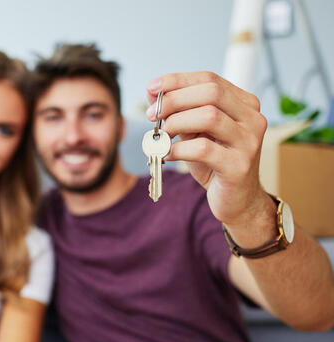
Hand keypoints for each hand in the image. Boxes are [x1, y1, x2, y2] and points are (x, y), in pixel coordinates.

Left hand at [146, 72, 270, 227]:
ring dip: (176, 123)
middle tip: (152, 115)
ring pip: (209, 117)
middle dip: (175, 100)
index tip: (151, 87)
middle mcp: (253, 119)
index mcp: (244, 104)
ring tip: (162, 135)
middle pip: (211, 93)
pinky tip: (167, 154)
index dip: (177, 80)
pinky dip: (178, 149)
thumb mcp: (195, 132)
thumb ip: (178, 111)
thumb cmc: (214, 163)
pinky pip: (203, 149)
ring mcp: (249, 142)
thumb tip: (152, 90)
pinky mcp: (239, 166)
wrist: (237, 200)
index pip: (209, 79)